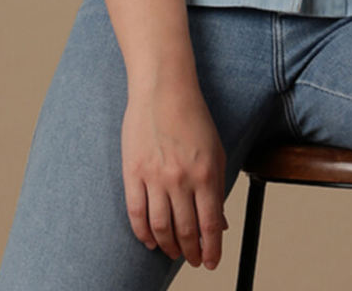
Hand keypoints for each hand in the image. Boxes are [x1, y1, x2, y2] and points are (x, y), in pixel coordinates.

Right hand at [121, 81, 229, 269]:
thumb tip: (219, 222)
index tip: (212, 262)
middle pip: (185, 230)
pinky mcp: (133, 173)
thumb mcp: (216, 150)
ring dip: (168, 247)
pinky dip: (143, 233)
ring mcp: (154, 177)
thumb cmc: (193, 117)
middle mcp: (180, 179)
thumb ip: (217, 187)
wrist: (164, 90)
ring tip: (174, 254)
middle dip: (191, 252)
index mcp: (206, 173)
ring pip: (160, 227)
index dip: (212, 249)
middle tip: (194, 261)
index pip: (210, 224)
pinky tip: (150, 241)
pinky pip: (136, 213)